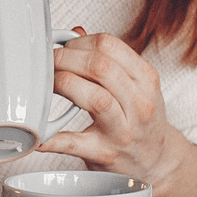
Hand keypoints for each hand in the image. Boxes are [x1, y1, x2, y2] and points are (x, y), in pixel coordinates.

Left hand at [44, 31, 196, 196]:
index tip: (63, 47)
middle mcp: (140, 103)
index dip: (78, 42)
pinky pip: (76, 144)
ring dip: (63, 85)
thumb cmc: (140, 121)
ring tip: (47, 85)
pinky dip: (54, 138)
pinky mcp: (106, 153)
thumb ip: (109, 60)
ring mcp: (123, 130)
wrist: (156, 163)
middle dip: (65, 60)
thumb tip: (75, 33)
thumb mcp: (136, 86)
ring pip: (95, 98)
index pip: (109, 46)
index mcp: (146, 79)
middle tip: (49, 64)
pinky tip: (39, 134)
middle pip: (100, 67)